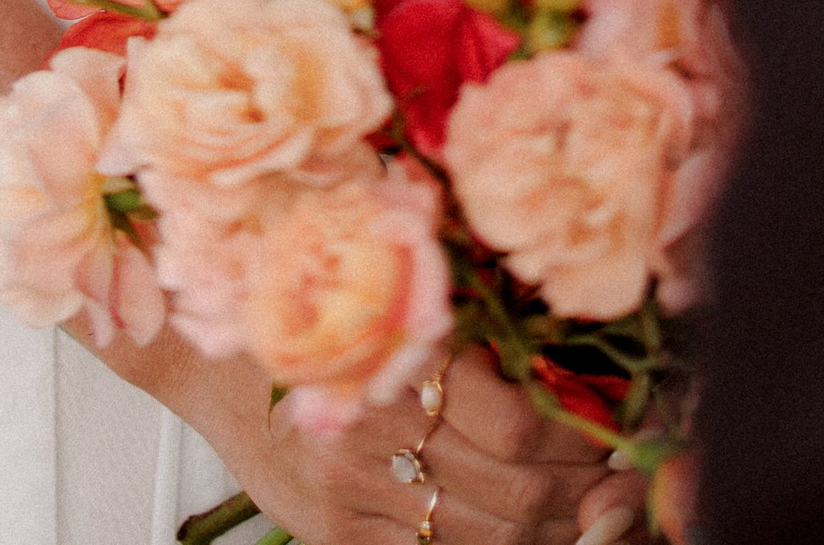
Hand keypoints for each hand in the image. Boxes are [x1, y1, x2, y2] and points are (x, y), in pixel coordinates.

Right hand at [196, 344, 611, 544]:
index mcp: (394, 355)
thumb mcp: (389, 301)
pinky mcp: (334, 536)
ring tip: (575, 513)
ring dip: (545, 531)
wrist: (212, 362)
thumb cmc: (311, 318)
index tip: (609, 432)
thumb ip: (466, 328)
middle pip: (512, 487)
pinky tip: (512, 535)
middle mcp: (373, 430)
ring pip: (483, 536)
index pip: (516, 421)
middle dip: (576, 492)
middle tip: (610, 483)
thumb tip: (566, 367)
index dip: (576, 437)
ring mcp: (352, 493)